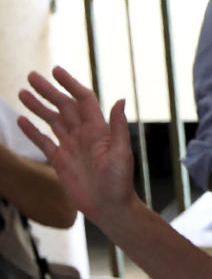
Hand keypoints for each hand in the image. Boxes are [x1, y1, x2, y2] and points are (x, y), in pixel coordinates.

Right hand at [18, 67, 135, 222]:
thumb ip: (119, 127)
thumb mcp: (122, 153)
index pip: (82, 99)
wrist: (109, 207)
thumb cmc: (120, 182)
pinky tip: (22, 120)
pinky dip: (33, 131)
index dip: (70, 84)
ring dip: (38, 106)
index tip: (56, 71)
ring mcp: (71, 147)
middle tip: (31, 75)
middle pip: (64, 106)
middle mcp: (84, 135)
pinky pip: (44, 142)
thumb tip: (120, 99)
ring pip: (52, 120)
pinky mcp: (61, 161)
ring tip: (22, 92)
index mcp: (99, 130)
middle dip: (48, 91)